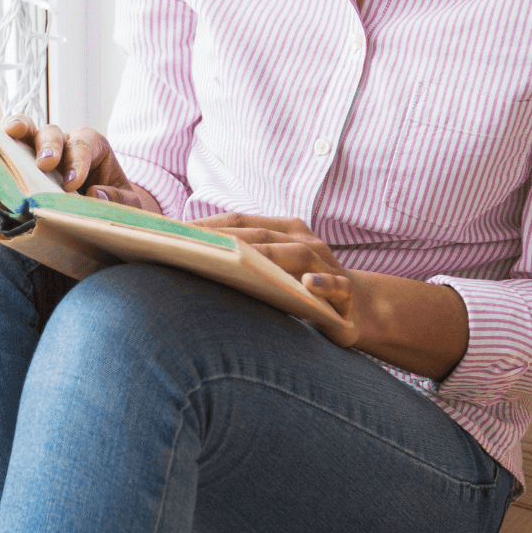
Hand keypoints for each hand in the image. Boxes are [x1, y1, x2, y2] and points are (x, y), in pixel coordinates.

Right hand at [3, 116, 160, 212]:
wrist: (101, 208)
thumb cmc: (114, 202)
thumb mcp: (127, 204)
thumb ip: (117, 199)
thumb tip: (93, 194)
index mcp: (93, 146)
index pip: (84, 144)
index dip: (77, 161)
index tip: (72, 184)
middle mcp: (65, 143)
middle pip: (53, 133)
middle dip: (49, 147)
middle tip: (45, 165)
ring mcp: (41, 150)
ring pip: (30, 132)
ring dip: (21, 132)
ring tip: (11, 134)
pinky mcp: (24, 162)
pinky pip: (12, 146)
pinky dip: (3, 141)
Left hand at [192, 212, 469, 374]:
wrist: (359, 309)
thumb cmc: (302, 289)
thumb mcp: (273, 273)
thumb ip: (243, 264)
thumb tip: (190, 261)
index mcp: (284, 231)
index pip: (241, 223)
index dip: (208, 225)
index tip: (172, 232)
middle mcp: (304, 242)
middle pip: (261, 237)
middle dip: (225, 240)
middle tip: (188, 247)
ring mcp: (326, 264)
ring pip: (295, 255)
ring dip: (267, 256)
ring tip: (233, 260)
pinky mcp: (345, 292)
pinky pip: (335, 285)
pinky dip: (322, 282)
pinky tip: (308, 283)